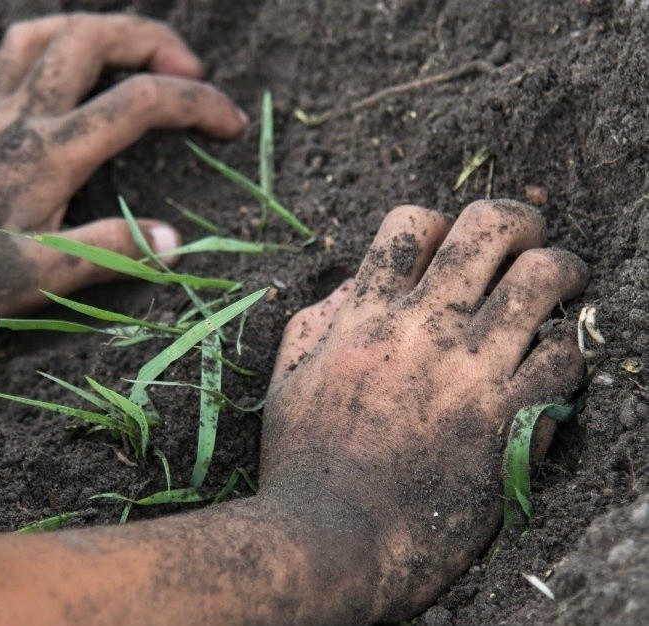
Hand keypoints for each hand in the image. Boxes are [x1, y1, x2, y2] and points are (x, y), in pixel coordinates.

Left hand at [0, 13, 246, 345]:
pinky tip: (39, 78)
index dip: (196, 104)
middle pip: (88, 37)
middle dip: (148, 38)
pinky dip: (25, 55)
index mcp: (48, 155)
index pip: (139, 102)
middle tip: (185, 70)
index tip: (231, 125)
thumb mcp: (40, 281)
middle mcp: (17, 119)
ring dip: (86, 31)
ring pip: (35, 34)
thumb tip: (175, 242)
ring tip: (120, 58)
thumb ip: (110, 254)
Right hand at [261, 200, 587, 619]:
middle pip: (493, 226)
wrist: (334, 540)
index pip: (415, 223)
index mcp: (365, 315)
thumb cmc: (303, 465)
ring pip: (546, 277)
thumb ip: (315, 322)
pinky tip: (552, 366)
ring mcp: (471, 371)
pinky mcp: (509, 419)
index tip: (450, 252)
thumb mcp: (287, 381)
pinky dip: (567, 353)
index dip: (441, 224)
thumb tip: (356, 286)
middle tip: (525, 245)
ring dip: (561, 272)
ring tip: (562, 287)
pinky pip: (566, 357)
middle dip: (519, 223)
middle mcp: (423, 329)